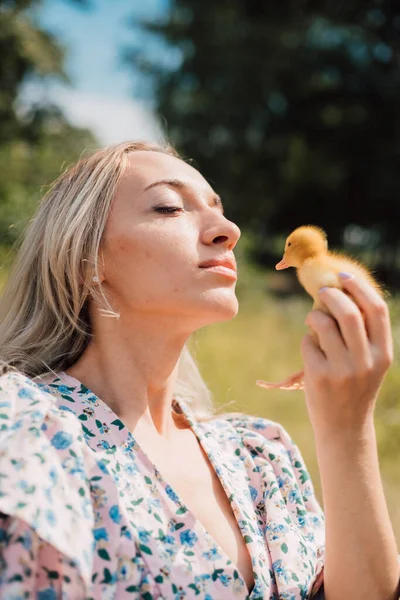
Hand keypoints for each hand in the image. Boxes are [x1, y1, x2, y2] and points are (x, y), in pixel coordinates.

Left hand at [301, 275, 392, 435]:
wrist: (344, 428)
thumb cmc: (354, 387)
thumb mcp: (370, 363)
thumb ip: (363, 334)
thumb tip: (341, 292)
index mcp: (384, 354)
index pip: (377, 310)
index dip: (359, 287)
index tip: (344, 276)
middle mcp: (367, 361)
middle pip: (349, 312)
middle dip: (332, 295)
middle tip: (321, 291)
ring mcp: (343, 370)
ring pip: (324, 324)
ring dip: (315, 316)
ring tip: (314, 321)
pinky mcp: (320, 377)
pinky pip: (307, 342)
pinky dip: (307, 339)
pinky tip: (311, 350)